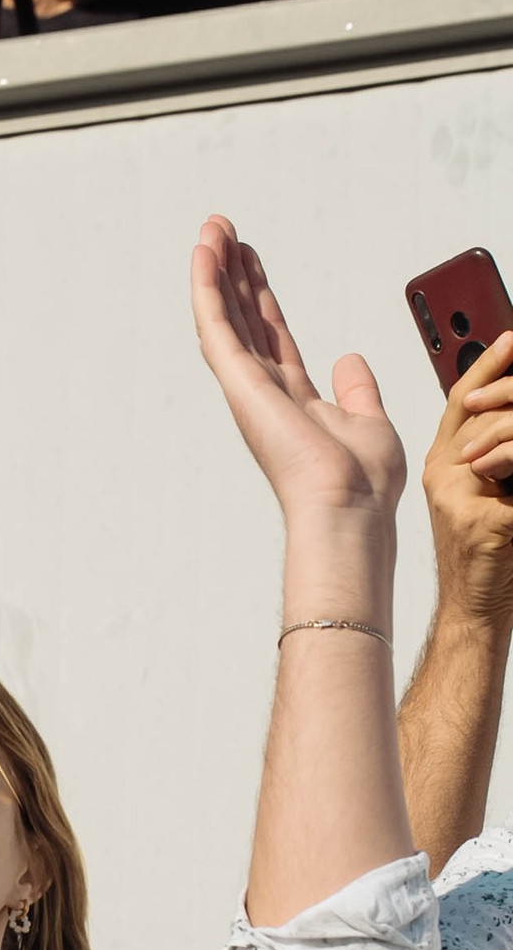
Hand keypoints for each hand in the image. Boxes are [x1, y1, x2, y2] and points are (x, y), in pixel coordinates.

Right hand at [189, 218, 405, 532]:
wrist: (348, 507)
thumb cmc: (362, 482)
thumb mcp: (369, 421)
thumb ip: (356, 389)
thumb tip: (349, 359)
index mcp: (292, 397)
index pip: (270, 333)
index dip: (259, 294)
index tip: (249, 258)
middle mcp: (263, 390)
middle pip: (242, 317)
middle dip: (232, 273)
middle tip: (220, 231)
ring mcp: (247, 386)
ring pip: (224, 315)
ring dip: (213, 270)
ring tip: (210, 229)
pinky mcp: (239, 381)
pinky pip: (217, 324)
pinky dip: (207, 287)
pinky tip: (203, 253)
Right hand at [427, 329, 512, 621]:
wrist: (476, 612)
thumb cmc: (491, 559)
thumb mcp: (495, 495)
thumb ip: (500, 460)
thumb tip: (509, 423)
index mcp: (444, 466)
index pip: (462, 401)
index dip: (485, 365)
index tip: (510, 337)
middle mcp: (442, 474)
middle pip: (480, 410)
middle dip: (512, 388)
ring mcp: (456, 495)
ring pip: (500, 435)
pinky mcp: (480, 519)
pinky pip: (512, 468)